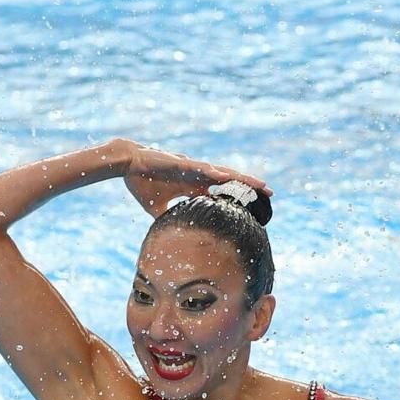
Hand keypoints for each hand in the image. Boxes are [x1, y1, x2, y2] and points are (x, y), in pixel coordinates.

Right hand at [121, 144, 271, 217]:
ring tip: (259, 183)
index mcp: (195, 186)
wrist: (127, 164)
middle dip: (250, 186)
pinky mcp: (181, 164)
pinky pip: (200, 168)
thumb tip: (169, 235)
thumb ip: (166, 218)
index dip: (241, 198)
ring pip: (222, 173)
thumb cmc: (142, 182)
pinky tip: (227, 176)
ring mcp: (192, 169)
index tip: (258, 206)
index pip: (224, 192)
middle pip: (231, 181)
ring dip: (241, 178)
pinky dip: (213, 172)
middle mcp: (199, 176)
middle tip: (271, 193)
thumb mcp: (156, 207)